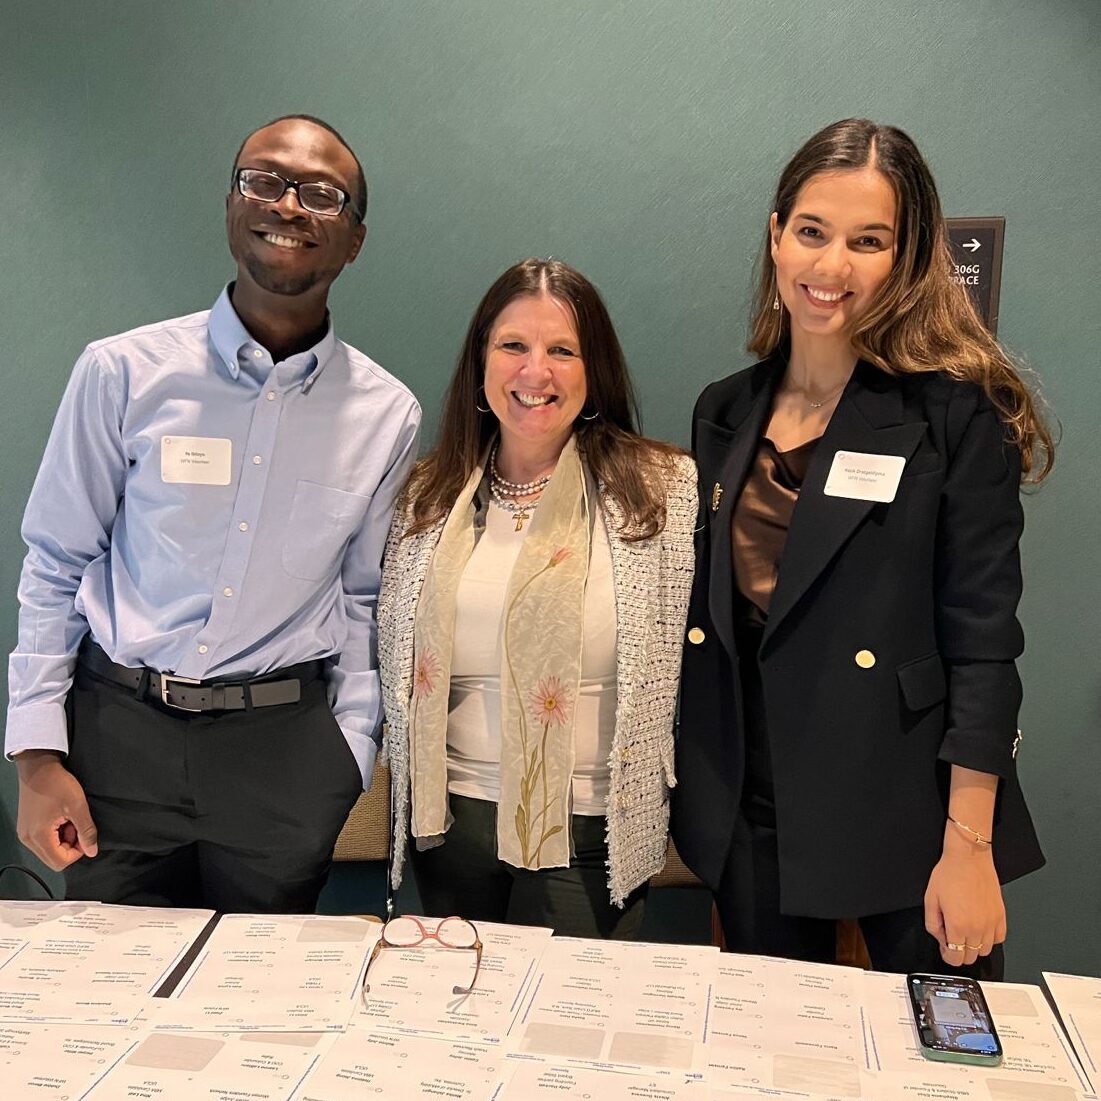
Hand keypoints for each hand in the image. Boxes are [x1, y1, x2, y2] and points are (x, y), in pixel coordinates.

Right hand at [15, 751, 98, 870]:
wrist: (38, 767)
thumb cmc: (55, 783)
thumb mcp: (77, 806)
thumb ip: (86, 831)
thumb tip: (92, 851)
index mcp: (38, 836)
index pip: (60, 862)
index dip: (77, 852)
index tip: (84, 835)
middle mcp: (27, 839)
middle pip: (53, 858)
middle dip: (70, 846)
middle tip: (76, 825)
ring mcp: (25, 833)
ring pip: (49, 849)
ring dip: (64, 839)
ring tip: (69, 818)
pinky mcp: (26, 827)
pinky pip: (44, 840)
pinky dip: (56, 833)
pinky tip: (61, 817)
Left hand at [924, 827, 1005, 967]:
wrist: (968, 858)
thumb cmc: (950, 873)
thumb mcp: (930, 899)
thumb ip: (932, 925)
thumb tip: (941, 939)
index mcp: (958, 925)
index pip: (955, 959)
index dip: (947, 956)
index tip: (945, 950)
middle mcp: (977, 927)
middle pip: (970, 958)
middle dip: (959, 952)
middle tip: (952, 937)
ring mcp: (992, 923)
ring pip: (985, 951)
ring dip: (974, 946)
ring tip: (965, 930)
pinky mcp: (1001, 916)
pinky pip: (999, 939)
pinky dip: (990, 938)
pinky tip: (980, 927)